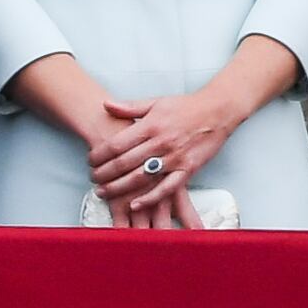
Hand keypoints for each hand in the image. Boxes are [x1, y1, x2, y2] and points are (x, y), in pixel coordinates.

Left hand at [89, 90, 239, 213]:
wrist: (217, 111)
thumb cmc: (185, 107)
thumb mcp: (154, 102)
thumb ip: (129, 107)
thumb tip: (104, 104)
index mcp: (149, 126)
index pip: (116, 144)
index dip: (99, 155)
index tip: (90, 160)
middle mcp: (160, 143)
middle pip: (124, 163)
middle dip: (104, 173)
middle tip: (92, 178)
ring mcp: (175, 158)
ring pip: (141, 177)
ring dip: (119, 187)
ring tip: (103, 192)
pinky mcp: (188, 170)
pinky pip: (167, 188)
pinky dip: (150, 198)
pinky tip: (134, 204)